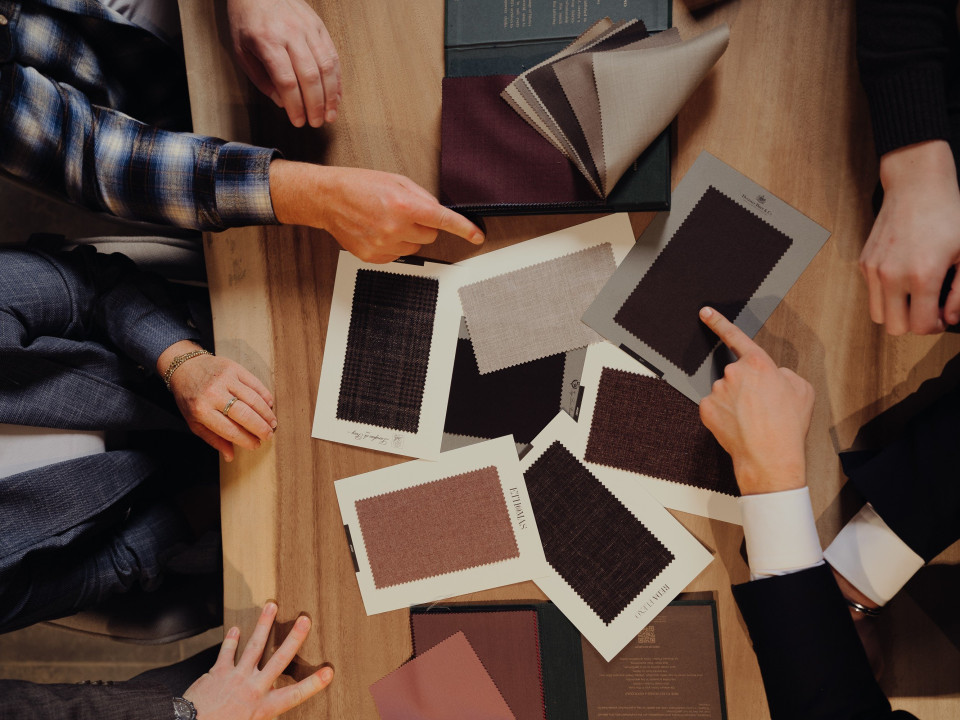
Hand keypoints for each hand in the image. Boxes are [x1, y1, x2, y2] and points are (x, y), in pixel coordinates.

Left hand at [158, 341, 276, 461]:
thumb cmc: (190, 398)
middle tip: (268, 436)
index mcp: (201, 410)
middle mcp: (213, 393)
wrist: (185, 368)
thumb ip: (213, 439)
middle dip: (261, 428)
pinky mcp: (234, 368)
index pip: (230, 430)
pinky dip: (265, 396)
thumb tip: (230, 456)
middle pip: (245, 415)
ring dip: (266, 414)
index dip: (246, 440)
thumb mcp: (194, 422)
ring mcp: (225, 379)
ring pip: (253, 399)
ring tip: (272, 423)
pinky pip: (255, 384)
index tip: (256, 445)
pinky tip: (269, 405)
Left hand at [183, 603, 333, 719]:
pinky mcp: (218, 672)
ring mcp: (236, 677)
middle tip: (305, 620)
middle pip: (279, 659)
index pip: (294, 694)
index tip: (328, 671)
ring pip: (254, 646)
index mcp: (263, 707)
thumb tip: (271, 703)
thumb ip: (262, 714)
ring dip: (264, 625)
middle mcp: (253, 689)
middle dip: (294, 638)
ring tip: (271, 606)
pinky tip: (235, 629)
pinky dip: (231, 640)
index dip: (313, 683)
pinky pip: (226, 652)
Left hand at [227, 0, 340, 127]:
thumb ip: (260, 78)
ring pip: (326, 67)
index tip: (298, 121)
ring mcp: (308, 29)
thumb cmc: (246, 19)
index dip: (295, 106)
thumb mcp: (241, 50)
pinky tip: (337, 95)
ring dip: (331, 95)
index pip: (287, 81)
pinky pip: (333, 55)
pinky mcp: (319, 26)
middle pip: (309, 77)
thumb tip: (282, 102)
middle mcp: (291, 34)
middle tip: (317, 123)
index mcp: (267, 41)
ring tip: (331, 114)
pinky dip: (337, 78)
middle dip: (316, 105)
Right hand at [270, 160, 484, 262]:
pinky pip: (399, 254)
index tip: (477, 236)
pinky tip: (379, 230)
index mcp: (404, 205)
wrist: (328, 199)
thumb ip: (421, 196)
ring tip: (388, 220)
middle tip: (405, 213)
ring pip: (416, 246)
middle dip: (425, 224)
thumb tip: (438, 211)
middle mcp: (396, 227)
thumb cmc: (359, 185)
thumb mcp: (396, 180)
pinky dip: (394, 244)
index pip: (443, 220)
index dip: (464, 229)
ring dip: (409, 235)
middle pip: (431, 235)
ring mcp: (384, 245)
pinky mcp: (375, 256)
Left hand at [698, 307, 814, 494]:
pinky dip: (724, 415)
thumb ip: (785, 374)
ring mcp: (718, 391)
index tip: (705, 312)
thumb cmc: (788, 426)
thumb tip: (775, 375)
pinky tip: (738, 426)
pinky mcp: (706, 408)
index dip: (718, 322)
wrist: (770, 457)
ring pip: (725, 392)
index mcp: (758, 364)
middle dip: (746, 387)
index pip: (735, 337)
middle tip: (761, 408)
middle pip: (736, 374)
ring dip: (735, 402)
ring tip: (753, 421)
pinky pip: (715, 407)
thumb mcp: (803, 390)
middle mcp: (734, 373)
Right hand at [859, 140, 959, 334]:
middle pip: (895, 327)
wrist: (917, 187)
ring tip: (914, 296)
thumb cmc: (946, 215)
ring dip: (896, 312)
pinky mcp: (865, 263)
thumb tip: (950, 318)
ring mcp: (874, 270)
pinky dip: (887, 294)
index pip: (919, 326)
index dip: (934, 327)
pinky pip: (872, 293)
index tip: (942, 317)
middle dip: (914, 323)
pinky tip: (903, 276)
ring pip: (878, 315)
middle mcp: (892, 276)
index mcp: (921, 275)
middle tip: (929, 308)